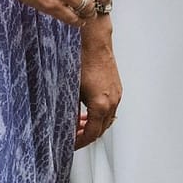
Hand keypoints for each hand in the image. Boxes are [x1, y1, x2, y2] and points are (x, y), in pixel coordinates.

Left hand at [75, 22, 120, 147]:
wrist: (94, 39)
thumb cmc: (81, 58)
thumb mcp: (70, 88)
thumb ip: (69, 110)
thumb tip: (66, 124)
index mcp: (101, 104)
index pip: (92, 134)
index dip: (80, 142)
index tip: (71, 144)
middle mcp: (112, 101)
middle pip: (102, 129)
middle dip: (87, 135)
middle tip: (74, 136)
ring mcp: (116, 94)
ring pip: (107, 119)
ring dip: (94, 124)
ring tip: (80, 124)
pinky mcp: (116, 87)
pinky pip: (110, 108)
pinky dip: (100, 114)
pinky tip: (88, 110)